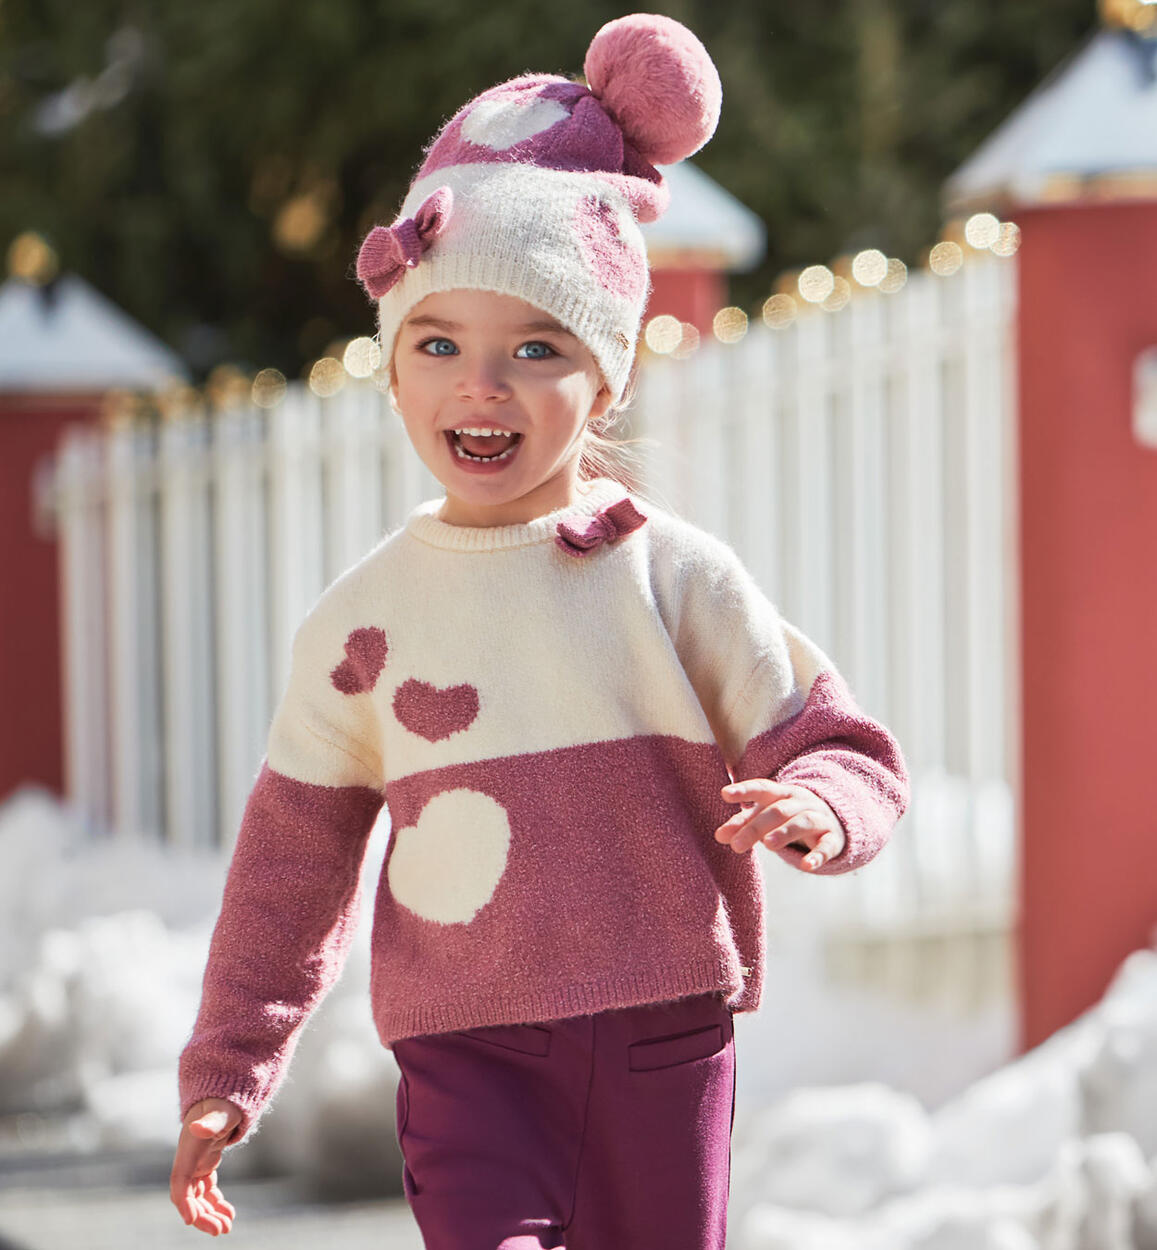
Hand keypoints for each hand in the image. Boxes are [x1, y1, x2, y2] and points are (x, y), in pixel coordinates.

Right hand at [170, 1098, 242, 1234]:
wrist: (224, 1096)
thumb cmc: (222, 1103)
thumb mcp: (221, 1111)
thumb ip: (211, 1121)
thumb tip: (199, 1128)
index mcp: (188, 1150)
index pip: (179, 1183)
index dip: (183, 1202)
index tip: (190, 1220)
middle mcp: (189, 1161)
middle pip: (189, 1196)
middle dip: (202, 1216)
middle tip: (221, 1230)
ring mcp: (196, 1165)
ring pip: (198, 1198)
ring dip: (210, 1214)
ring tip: (227, 1226)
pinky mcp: (206, 1166)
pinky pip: (208, 1192)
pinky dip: (216, 1203)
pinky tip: (229, 1213)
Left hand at [717, 778, 845, 869]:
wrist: (832, 819)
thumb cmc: (788, 816)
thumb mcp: (766, 815)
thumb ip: (743, 823)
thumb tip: (719, 836)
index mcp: (781, 794)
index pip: (762, 788)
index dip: (744, 790)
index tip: (725, 794)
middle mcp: (801, 802)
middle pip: (778, 810)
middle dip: (756, 826)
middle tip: (736, 845)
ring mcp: (819, 819)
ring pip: (802, 822)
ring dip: (785, 832)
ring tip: (767, 845)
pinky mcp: (832, 839)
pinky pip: (827, 846)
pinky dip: (817, 855)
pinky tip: (806, 866)